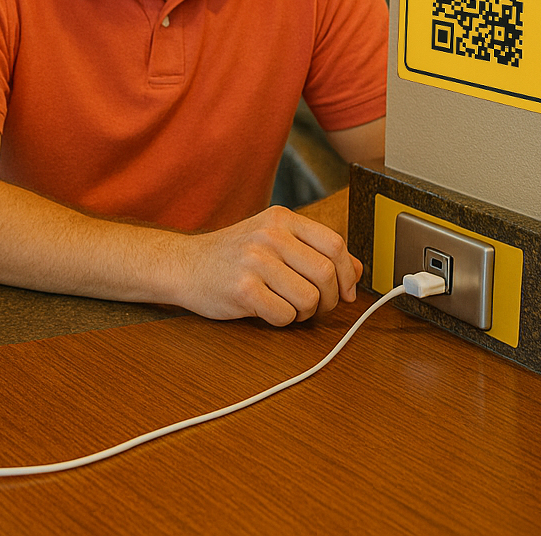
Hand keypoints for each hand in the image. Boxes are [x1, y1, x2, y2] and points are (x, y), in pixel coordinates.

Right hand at [175, 206, 362, 325]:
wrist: (182, 264)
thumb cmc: (230, 255)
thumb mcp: (272, 241)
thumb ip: (313, 251)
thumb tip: (357, 270)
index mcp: (280, 219)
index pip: (335, 244)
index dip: (348, 274)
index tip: (344, 291)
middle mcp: (269, 235)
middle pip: (327, 274)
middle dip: (328, 300)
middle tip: (314, 306)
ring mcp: (255, 261)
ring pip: (309, 299)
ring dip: (304, 313)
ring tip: (285, 306)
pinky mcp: (244, 289)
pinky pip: (285, 316)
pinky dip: (281, 321)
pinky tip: (266, 310)